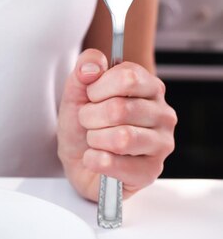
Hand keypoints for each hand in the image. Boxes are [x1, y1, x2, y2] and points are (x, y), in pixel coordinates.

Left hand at [58, 49, 176, 200]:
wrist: (77, 161)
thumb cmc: (83, 126)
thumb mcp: (76, 93)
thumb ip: (84, 70)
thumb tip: (92, 67)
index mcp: (149, 88)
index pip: (127, 77)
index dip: (97, 89)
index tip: (91, 98)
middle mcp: (162, 114)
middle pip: (119, 109)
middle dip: (90, 118)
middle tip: (89, 124)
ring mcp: (161, 144)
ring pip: (121, 138)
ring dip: (94, 140)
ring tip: (95, 141)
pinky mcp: (150, 172)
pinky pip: (114, 164)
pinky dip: (94, 161)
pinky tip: (96, 159)